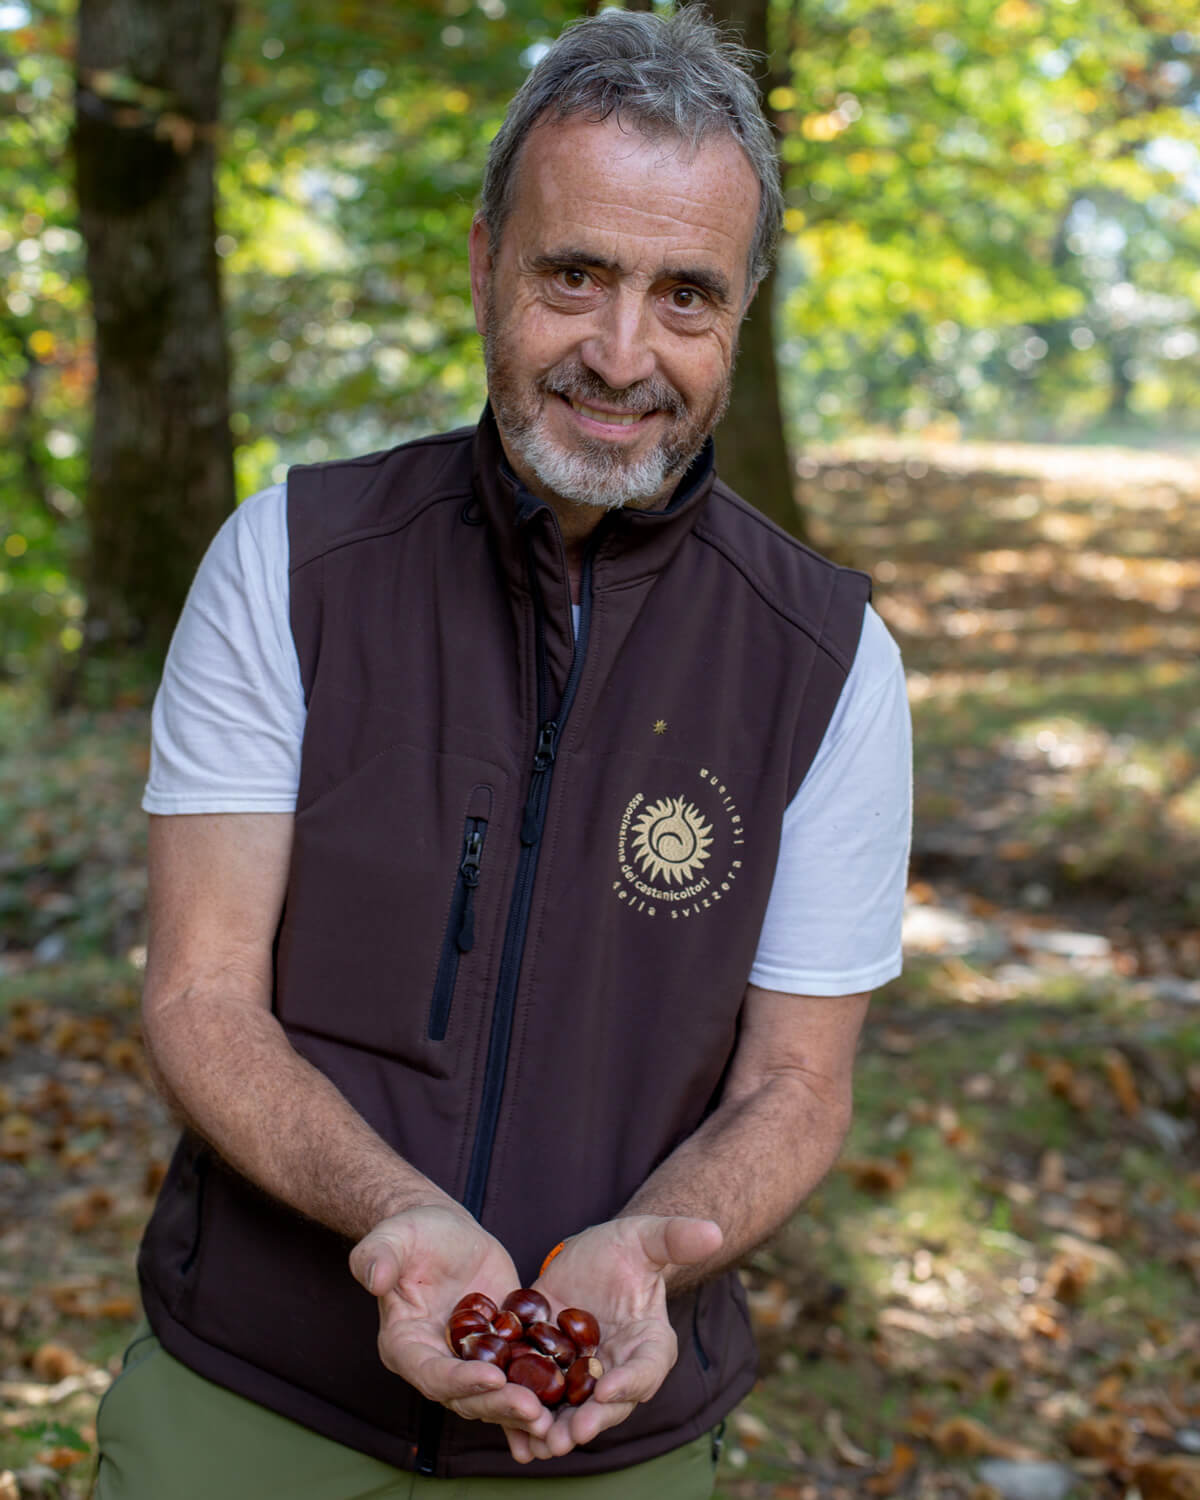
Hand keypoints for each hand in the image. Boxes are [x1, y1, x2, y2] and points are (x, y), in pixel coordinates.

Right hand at [349, 1204, 553, 1442]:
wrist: (445, 1232)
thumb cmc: (412, 1233)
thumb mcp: (392, 1237)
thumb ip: (377, 1256)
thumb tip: (373, 1276)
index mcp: (405, 1345)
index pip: (431, 1373)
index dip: (460, 1380)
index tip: (492, 1377)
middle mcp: (436, 1362)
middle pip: (466, 1396)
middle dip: (498, 1404)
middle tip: (532, 1410)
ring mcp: (469, 1360)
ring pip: (494, 1395)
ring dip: (520, 1409)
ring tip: (550, 1419)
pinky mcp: (499, 1349)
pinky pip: (516, 1375)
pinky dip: (537, 1390)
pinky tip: (564, 1398)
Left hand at [512, 1214, 722, 1462]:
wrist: (588, 1257)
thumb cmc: (625, 1248)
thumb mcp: (646, 1236)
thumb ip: (677, 1238)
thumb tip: (713, 1231)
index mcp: (651, 1343)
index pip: (647, 1369)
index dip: (630, 1381)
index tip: (608, 1389)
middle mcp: (620, 1368)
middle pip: (611, 1403)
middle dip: (592, 1419)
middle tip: (571, 1433)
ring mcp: (585, 1374)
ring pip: (576, 1410)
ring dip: (559, 1428)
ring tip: (542, 1442)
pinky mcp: (552, 1371)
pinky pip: (543, 1399)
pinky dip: (531, 1417)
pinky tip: (515, 1435)